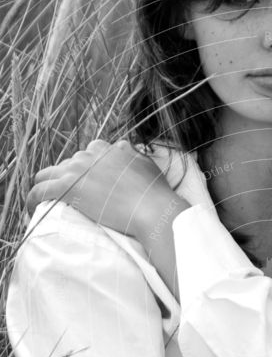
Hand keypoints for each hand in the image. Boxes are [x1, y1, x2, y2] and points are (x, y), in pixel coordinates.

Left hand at [26, 139, 180, 240]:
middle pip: (67, 164)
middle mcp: (90, 154)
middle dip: (66, 178)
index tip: (87, 184)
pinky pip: (40, 190)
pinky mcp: (67, 187)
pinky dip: (33, 199)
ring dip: (45, 186)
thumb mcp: (145, 164)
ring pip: (46, 174)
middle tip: (69, 197)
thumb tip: (125, 150)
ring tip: (44, 202)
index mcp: (107, 148)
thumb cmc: (154, 192)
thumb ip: (131, 155)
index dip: (85, 170)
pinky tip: (32, 208)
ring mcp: (77, 169)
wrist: (151, 208)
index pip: (87, 155)